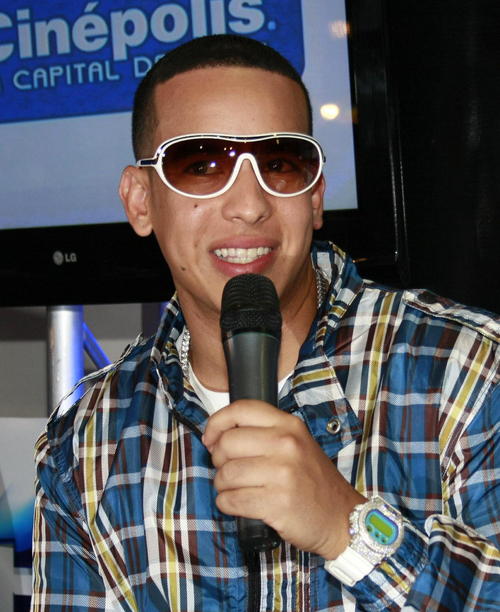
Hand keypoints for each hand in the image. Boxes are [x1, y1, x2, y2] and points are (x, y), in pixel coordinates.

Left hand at [202, 400, 365, 558]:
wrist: (340, 516)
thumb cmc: (312, 480)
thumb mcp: (296, 443)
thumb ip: (263, 433)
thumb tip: (217, 435)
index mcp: (289, 425)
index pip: (241, 409)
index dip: (217, 422)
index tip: (210, 438)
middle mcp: (286, 444)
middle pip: (227, 443)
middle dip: (218, 460)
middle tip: (228, 470)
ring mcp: (283, 474)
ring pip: (226, 474)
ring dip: (222, 485)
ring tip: (235, 489)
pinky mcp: (277, 503)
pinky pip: (232, 500)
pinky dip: (227, 504)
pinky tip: (238, 504)